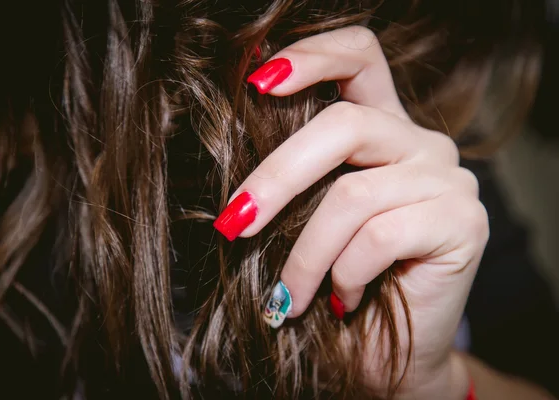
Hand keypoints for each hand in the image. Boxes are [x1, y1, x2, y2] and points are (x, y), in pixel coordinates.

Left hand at [213, 26, 487, 398]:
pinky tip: (343, 299)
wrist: (386, 355)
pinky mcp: (463, 222)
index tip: (258, 82)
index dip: (313, 55)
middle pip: (345, 123)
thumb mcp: (306, 219)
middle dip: (278, 176)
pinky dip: (345, 274)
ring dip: (306, 255)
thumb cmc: (335, 284)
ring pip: (352, 195)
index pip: (359, 57)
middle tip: (235, 224)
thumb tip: (238, 175)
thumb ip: (295, 180)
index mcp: (382, 131)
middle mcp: (420, 144)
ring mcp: (447, 180)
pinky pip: (379, 236)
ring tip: (288, 296)